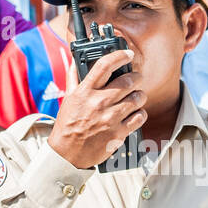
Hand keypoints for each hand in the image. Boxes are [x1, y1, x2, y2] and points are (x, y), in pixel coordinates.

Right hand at [48, 49, 145, 168]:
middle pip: (128, 81)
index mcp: (85, 92)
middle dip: (136, 77)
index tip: (127, 54)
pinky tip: (135, 113)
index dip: (119, 55)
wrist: (67, 154)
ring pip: (137, 98)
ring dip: (139, 95)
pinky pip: (140, 117)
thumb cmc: (67, 126)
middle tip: (135, 79)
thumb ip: (73, 78)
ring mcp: (110, 118)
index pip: (104, 65)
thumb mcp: (68, 99)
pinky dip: (140, 113)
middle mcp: (99, 103)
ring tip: (135, 97)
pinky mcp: (118, 133)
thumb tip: (75, 60)